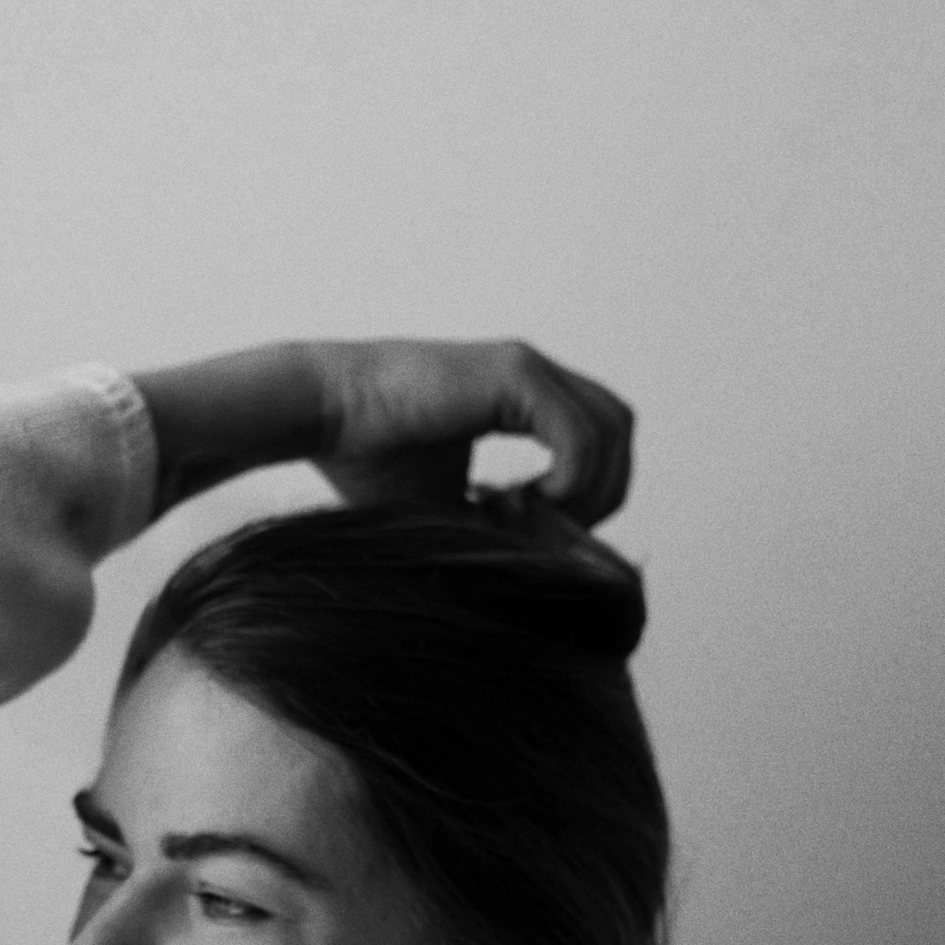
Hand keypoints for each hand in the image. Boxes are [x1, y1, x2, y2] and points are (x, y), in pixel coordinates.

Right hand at [313, 338, 633, 522]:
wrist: (324, 415)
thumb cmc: (368, 462)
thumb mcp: (449, 509)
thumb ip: (501, 529)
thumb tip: (550, 575)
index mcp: (521, 397)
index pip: (596, 440)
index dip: (585, 495)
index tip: (534, 533)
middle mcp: (533, 376)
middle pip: (619, 431)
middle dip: (601, 492)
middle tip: (547, 533)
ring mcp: (528, 369)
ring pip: (612, 429)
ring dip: (585, 490)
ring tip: (529, 522)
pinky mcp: (515, 375)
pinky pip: (581, 436)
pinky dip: (568, 481)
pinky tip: (518, 505)